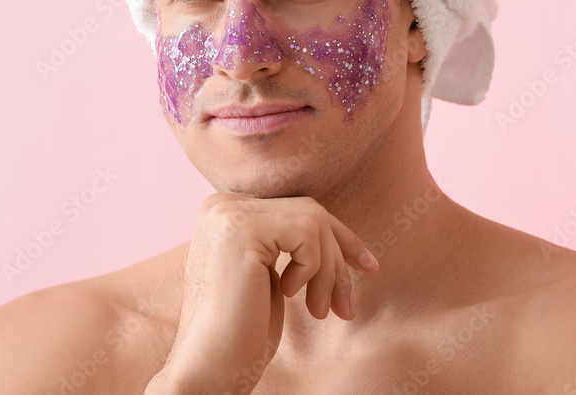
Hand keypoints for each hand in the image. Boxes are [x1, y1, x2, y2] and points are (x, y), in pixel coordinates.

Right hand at [146, 193, 379, 393]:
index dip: (338, 237)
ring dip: (328, 271)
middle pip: (309, 211)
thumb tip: (338, 234)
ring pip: (313, 221)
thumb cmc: (241, 333)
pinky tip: (289, 296)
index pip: (297, 209)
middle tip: (346, 307)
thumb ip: (288, 245)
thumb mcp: (270, 277)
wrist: (208, 370)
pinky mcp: (241, 229)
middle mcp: (223, 205)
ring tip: (319, 311)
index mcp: (226, 213)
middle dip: (339, 258)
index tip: (367, 266)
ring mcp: (229, 214)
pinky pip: (307, 232)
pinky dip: (312, 268)